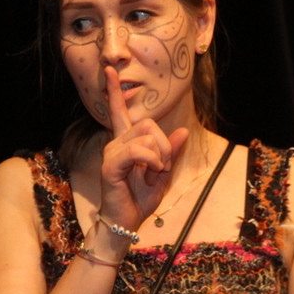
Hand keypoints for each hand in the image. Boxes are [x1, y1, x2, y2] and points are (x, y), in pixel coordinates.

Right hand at [98, 66, 188, 233]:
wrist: (126, 223)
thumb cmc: (139, 200)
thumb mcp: (163, 174)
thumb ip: (171, 152)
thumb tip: (183, 130)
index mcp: (126, 143)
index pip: (120, 112)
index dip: (114, 91)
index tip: (110, 70)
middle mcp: (115, 144)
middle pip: (148, 123)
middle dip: (164, 145)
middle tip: (161, 167)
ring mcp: (111, 153)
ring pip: (146, 136)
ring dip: (160, 155)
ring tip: (154, 174)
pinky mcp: (111, 165)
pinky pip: (138, 151)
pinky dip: (152, 161)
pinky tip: (151, 173)